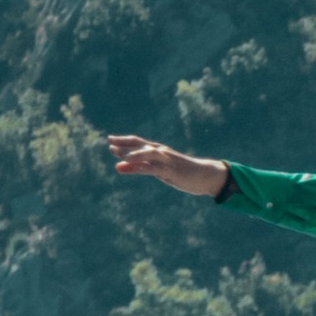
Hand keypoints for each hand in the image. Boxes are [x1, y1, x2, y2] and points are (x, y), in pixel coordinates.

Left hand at [108, 132, 228, 197]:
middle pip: (141, 144)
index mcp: (159, 151)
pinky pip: (153, 168)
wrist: (205, 175)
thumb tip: (118, 167)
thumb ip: (139, 168)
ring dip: (132, 153)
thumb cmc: (182, 173)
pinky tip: (131, 167)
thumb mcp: (158, 171)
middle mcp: (161, 152)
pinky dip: (140, 166)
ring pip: (147, 153)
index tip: (110, 139)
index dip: (124, 140)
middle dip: (125, 144)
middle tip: (110, 144)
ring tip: (117, 153)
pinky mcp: (170, 171)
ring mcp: (166, 161)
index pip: (138, 142)